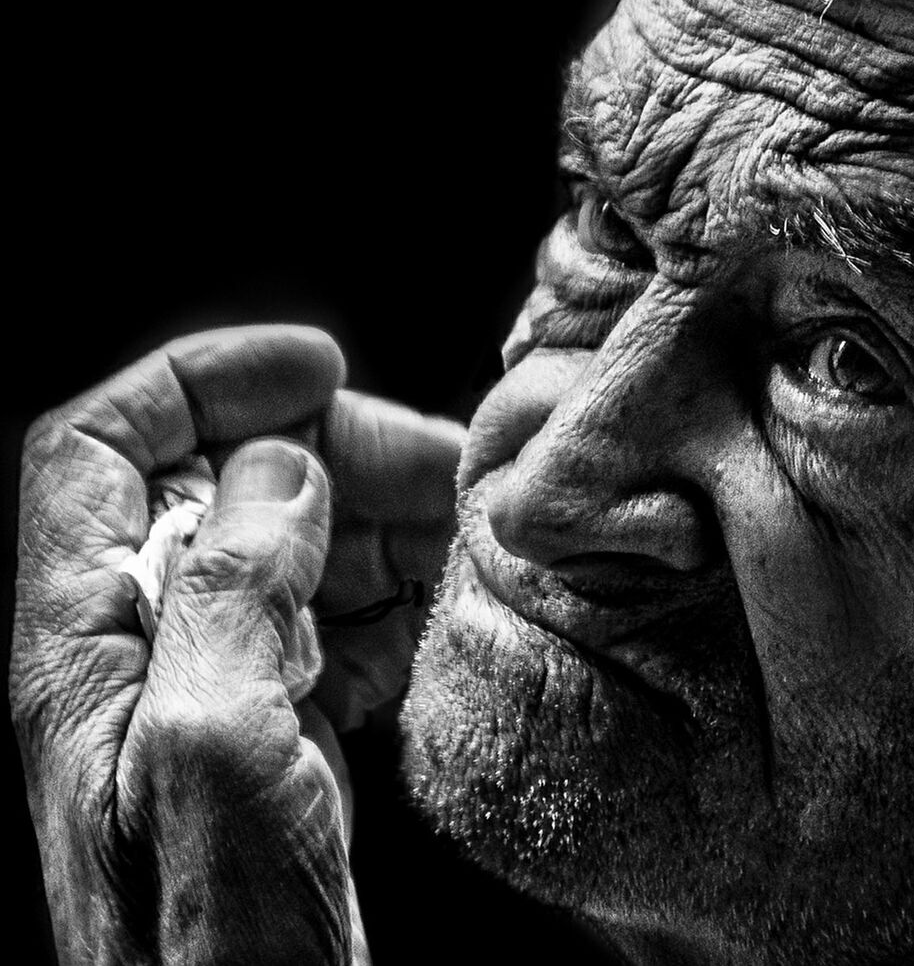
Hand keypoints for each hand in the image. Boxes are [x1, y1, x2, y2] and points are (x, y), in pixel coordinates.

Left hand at [10, 326, 463, 963]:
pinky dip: (392, 594)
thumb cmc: (218, 947)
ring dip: (381, 521)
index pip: (105, 450)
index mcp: (92, 644)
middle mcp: (145, 652)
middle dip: (334, 452)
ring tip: (465, 529)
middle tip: (443, 463)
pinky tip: (442, 605)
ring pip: (292, 547)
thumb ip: (235, 590)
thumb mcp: (217, 755)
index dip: (204, 382)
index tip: (320, 362)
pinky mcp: (276, 726)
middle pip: (223, 487)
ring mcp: (215, 687)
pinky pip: (332, 619)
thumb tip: (279, 471)